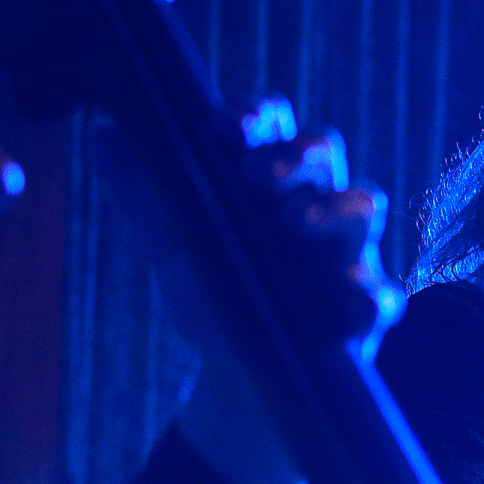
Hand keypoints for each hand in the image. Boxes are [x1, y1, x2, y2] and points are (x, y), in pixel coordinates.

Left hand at [173, 97, 403, 483]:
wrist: (236, 369)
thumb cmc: (213, 288)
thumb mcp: (171, 242)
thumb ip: (141, 192)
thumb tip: (102, 134)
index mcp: (270, 175)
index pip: (271, 125)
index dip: (254, 115)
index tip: (225, 125)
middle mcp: (314, 200)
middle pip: (324, 149)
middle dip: (295, 152)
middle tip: (256, 172)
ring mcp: (345, 250)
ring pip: (363, 206)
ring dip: (333, 207)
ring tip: (293, 220)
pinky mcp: (364, 307)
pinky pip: (381, 296)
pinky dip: (369, 296)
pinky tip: (348, 301)